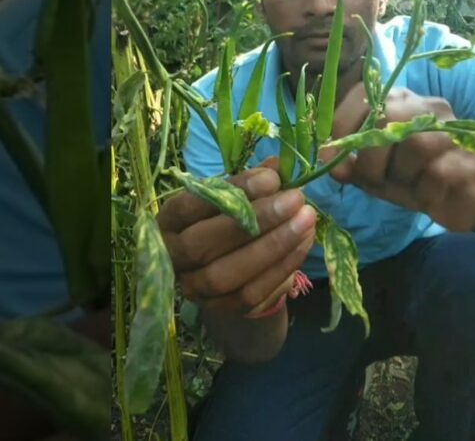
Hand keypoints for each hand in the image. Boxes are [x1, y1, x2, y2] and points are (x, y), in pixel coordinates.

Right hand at [158, 161, 316, 316]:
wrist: (227, 271)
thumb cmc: (226, 221)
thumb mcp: (232, 198)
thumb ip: (250, 183)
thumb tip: (279, 167)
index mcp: (168, 222)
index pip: (190, 206)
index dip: (231, 191)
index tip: (272, 179)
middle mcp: (172, 258)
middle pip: (204, 244)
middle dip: (256, 220)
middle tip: (295, 199)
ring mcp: (194, 288)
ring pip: (228, 274)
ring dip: (273, 246)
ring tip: (307, 220)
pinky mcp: (222, 309)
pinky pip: (251, 294)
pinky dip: (282, 267)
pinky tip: (304, 243)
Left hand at [323, 82, 474, 230]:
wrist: (463, 203)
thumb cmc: (417, 183)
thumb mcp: (377, 175)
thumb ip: (352, 166)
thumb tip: (326, 159)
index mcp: (402, 104)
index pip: (365, 93)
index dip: (342, 121)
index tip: (332, 152)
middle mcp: (428, 110)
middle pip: (387, 114)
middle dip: (368, 154)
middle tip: (370, 179)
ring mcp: (451, 133)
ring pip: (413, 143)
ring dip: (396, 172)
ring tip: (401, 186)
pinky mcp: (466, 162)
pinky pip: (435, 172)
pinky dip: (420, 188)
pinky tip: (425, 194)